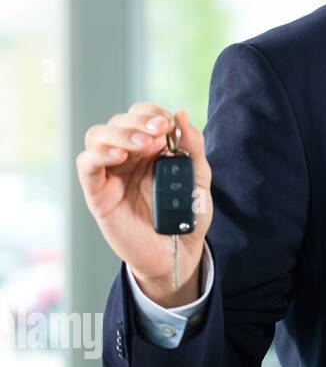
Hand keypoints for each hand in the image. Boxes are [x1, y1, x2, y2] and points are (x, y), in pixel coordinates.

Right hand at [75, 102, 212, 306]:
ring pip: (98, 136)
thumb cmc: (186, 216)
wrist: (177, 253)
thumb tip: (181, 115)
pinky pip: (86, 165)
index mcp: (151, 149)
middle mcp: (128, 157)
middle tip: (159, 131)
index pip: (141, 116)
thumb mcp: (198, 179)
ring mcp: (111, 173)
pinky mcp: (98, 193)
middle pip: (119, 121)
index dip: (152, 113)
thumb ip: (194, 148)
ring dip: (120, 133)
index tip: (169, 123)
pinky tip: (120, 155)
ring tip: (144, 144)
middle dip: (139, 120)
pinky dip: (99, 154)